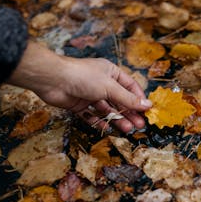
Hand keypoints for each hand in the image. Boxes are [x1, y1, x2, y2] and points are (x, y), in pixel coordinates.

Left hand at [7, 42, 151, 132]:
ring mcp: (90, 94)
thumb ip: (128, 99)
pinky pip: (92, 115)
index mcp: (111, 72)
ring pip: (107, 109)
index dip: (138, 99)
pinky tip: (108, 127)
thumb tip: (147, 105)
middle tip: (139, 125)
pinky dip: (100, 121)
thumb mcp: (110, 87)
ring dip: (117, 119)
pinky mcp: (79, 105)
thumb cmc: (83, 76)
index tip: (147, 112)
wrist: (53, 80)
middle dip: (129, 112)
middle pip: (120, 100)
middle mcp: (101, 83)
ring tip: (127, 129)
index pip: (130, 87)